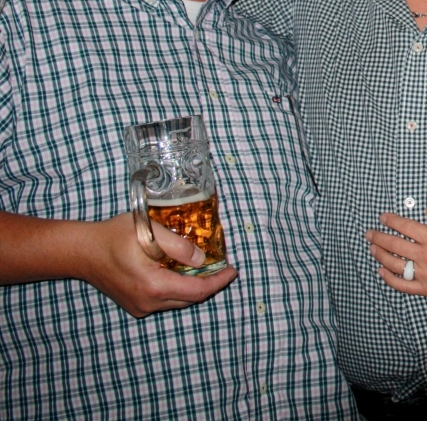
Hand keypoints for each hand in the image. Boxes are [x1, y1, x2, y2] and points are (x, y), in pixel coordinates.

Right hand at [80, 213, 236, 317]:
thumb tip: (200, 260)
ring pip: (177, 300)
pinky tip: (180, 271)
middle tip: (222, 266)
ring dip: (193, 285)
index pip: (198, 290)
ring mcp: (140, 306)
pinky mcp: (134, 305)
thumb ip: (178, 246)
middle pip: (190, 298)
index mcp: (154, 287)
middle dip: (209, 283)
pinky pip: (164, 299)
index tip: (233, 270)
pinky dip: (177, 287)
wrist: (82, 251)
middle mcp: (148, 303)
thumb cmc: (114, 237)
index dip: (219, 281)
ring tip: (205, 267)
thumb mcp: (149, 232)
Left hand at [365, 208, 426, 303]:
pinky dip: (389, 279)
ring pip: (395, 264)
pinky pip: (402, 285)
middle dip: (379, 237)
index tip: (383, 217)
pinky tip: (381, 272)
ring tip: (372, 248)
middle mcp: (425, 257)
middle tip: (369, 233)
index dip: (392, 221)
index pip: (406, 227)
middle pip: (395, 245)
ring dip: (381, 255)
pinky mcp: (425, 289)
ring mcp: (424, 274)